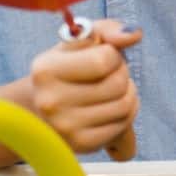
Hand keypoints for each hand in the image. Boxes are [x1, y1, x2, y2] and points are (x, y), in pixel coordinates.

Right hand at [28, 20, 141, 154]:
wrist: (42, 110)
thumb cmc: (67, 69)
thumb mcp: (80, 42)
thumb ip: (108, 30)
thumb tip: (134, 34)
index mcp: (46, 70)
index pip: (103, 60)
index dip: (113, 55)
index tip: (104, 56)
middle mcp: (51, 101)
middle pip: (117, 84)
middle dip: (122, 74)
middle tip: (110, 74)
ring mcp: (65, 127)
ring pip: (125, 105)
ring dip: (128, 94)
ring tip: (112, 90)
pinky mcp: (81, 145)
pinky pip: (123, 125)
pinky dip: (125, 114)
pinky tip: (111, 108)